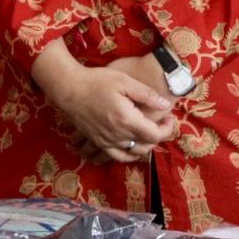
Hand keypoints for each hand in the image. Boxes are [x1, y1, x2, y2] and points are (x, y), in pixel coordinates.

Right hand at [35, 42, 176, 162]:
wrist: (69, 89)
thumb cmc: (97, 81)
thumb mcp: (125, 82)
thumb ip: (147, 95)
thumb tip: (165, 105)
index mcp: (126, 120)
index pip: (155, 135)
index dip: (167, 128)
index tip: (169, 116)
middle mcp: (117, 135)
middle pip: (146, 145)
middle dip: (158, 135)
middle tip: (162, 121)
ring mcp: (106, 142)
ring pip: (133, 153)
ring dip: (146, 145)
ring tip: (149, 131)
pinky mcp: (98, 142)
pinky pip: (117, 157)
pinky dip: (129, 154)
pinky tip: (133, 145)